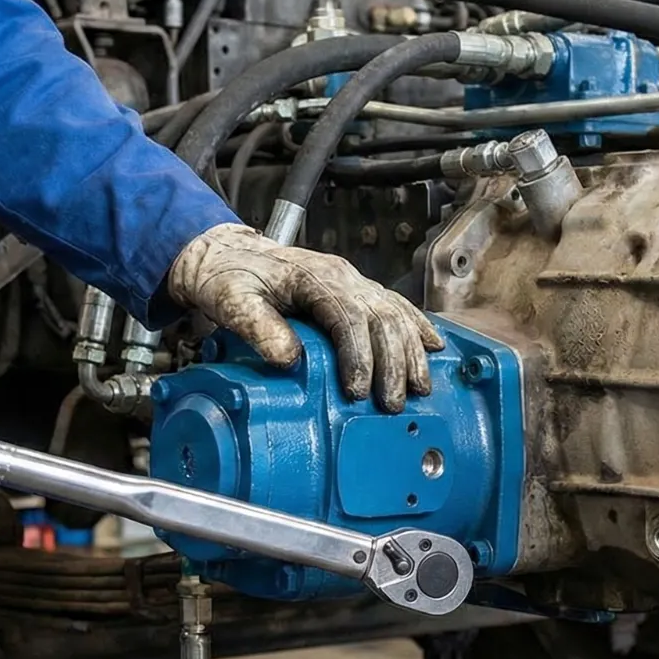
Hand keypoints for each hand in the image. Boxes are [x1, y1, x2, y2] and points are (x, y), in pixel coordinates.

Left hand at [165, 223, 443, 411]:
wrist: (225, 253)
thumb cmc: (227, 277)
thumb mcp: (232, 301)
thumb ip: (259, 328)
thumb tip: (291, 359)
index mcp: (316, 277)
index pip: (350, 317)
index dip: (359, 356)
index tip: (358, 392)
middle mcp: (343, 277)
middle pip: (383, 317)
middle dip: (394, 363)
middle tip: (393, 404)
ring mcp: (353, 282)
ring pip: (396, 313)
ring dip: (412, 352)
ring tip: (419, 389)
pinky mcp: (356, 292)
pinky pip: (396, 307)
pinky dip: (417, 327)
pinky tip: (434, 347)